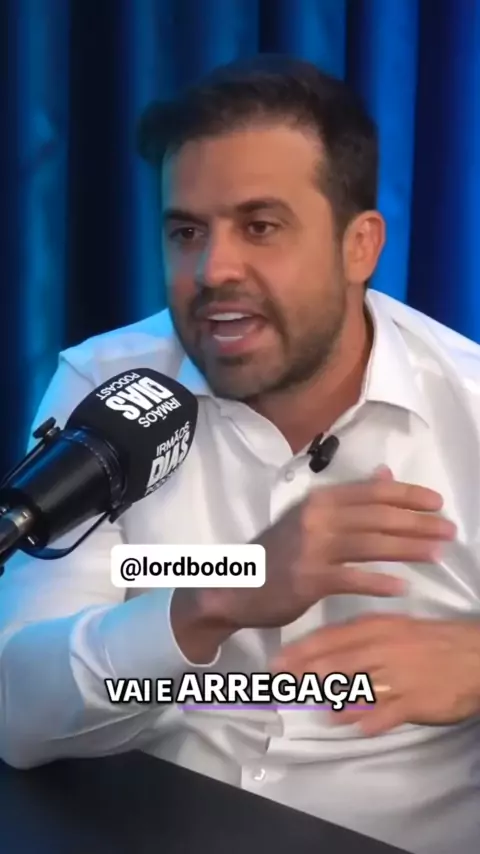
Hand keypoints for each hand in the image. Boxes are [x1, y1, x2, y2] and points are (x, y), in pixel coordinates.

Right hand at [197, 468, 454, 632]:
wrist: (238, 585)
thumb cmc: (279, 552)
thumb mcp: (310, 518)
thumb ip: (349, 499)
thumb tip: (384, 474)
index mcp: (319, 500)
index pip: (371, 492)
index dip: (407, 495)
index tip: (436, 501)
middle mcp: (316, 518)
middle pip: (376, 516)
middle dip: (417, 522)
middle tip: (448, 529)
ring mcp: (312, 548)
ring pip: (370, 544)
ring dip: (407, 548)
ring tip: (437, 553)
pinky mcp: (309, 579)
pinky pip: (351, 578)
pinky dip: (378, 582)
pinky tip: (402, 586)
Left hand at [273, 614, 479, 734]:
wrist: (474, 654)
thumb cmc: (429, 641)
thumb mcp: (394, 629)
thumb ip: (360, 642)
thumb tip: (325, 657)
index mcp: (377, 628)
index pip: (331, 638)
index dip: (302, 650)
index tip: (277, 661)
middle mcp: (382, 648)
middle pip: (337, 663)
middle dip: (305, 674)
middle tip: (281, 685)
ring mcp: (398, 675)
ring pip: (357, 688)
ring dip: (333, 700)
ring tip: (318, 710)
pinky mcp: (414, 700)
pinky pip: (386, 714)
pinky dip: (368, 721)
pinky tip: (354, 727)